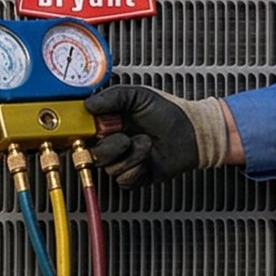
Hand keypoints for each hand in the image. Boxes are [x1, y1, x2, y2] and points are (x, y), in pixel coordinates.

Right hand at [84, 85, 231, 188]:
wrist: (192, 134)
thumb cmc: (170, 112)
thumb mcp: (139, 95)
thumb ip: (112, 96)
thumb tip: (88, 104)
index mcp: (110, 122)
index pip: (85, 130)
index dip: (83, 133)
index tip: (90, 130)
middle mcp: (114, 142)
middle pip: (92, 152)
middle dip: (111, 146)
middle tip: (125, 137)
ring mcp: (123, 160)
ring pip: (109, 167)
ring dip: (131, 156)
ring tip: (145, 144)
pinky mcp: (134, 176)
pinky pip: (124, 179)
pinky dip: (137, 168)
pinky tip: (148, 159)